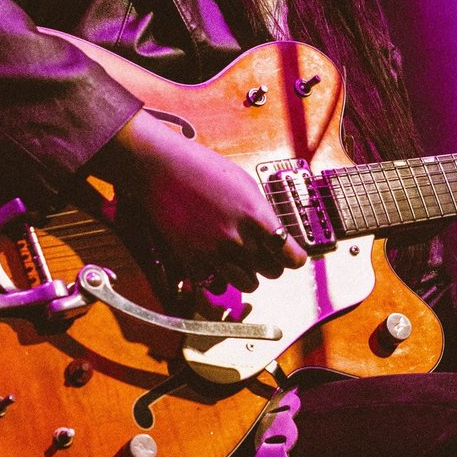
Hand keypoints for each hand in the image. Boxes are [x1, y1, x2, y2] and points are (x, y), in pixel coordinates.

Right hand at [99, 110, 306, 290]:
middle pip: (273, 272)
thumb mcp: (245, 185)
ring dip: (249, 275)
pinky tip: (218, 263)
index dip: (294, 257)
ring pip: (248, 285)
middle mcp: (238, 238)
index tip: (292, 256)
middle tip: (263, 253)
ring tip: (241, 260)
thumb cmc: (204, 169)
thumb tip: (275, 235)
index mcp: (256, 216)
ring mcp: (214, 252)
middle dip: (271, 263)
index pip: (291, 256)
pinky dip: (220, 279)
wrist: (162, 169)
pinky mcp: (192, 261)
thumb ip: (262, 213)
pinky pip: (217, 286)